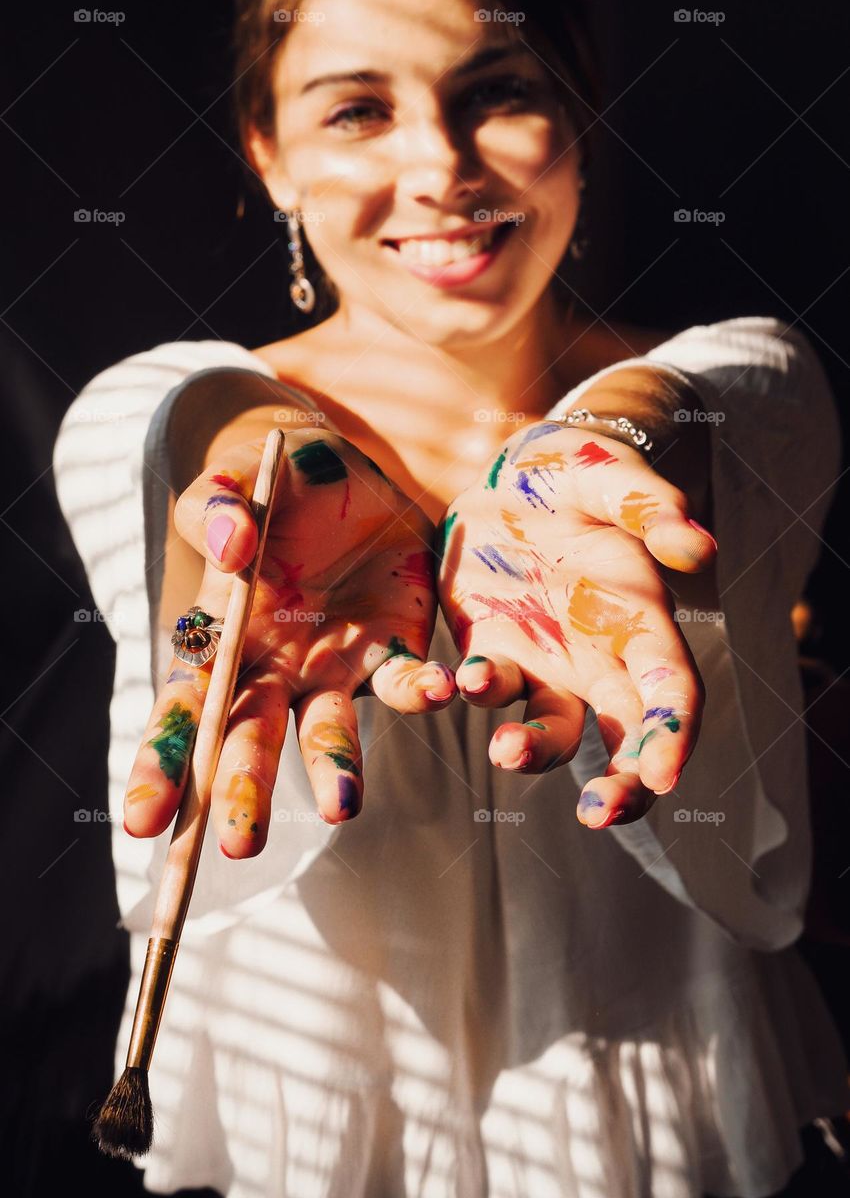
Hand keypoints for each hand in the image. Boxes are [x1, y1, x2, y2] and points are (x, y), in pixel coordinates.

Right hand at [124, 429, 455, 849]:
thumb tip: (232, 548)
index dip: (162, 763)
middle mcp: (274, 666)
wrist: (350, 470)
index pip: (182, 708)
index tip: (142, 824)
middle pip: (250, 738)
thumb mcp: (234, 481)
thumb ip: (217, 508)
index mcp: (220, 636)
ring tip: (342, 806)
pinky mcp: (394, 644)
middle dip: (242, 791)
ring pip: (328, 729)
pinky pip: (405, 676)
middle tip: (240, 847)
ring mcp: (335, 664)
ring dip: (334, 766)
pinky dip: (419, 688)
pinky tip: (437, 691)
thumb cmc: (272, 483)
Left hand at [437, 421, 716, 827]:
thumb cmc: (572, 471)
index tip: (661, 774)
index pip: (672, 692)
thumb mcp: (607, 476)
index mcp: (641, 619)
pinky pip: (484, 689)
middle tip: (598, 811)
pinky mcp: (488, 650)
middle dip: (624, 786)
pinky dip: (472, 695)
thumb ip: (648, 507)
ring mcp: (543, 660)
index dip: (672, 735)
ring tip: (508, 747)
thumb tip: (699, 551)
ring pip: (552, 732)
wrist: (505, 470)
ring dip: (536, 752)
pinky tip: (453, 682)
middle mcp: (599, 654)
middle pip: (626, 738)